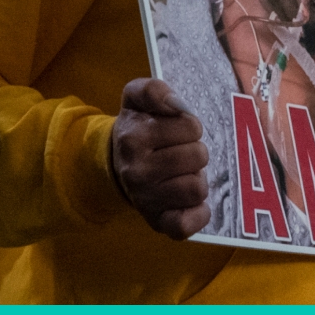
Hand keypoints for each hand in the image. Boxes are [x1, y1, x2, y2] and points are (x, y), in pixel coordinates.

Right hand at [110, 78, 210, 238]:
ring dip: (197, 179)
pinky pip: (187, 224)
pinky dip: (197, 214)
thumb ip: (153, 90)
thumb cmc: (137, 128)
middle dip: (196, 152)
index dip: (189, 126)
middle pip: (198, 157)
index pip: (190, 127)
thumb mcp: (136, 98)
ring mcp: (146, 200)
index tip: (177, 131)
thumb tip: (177, 105)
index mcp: (133, 137)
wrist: (116, 164)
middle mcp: (137, 171)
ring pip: (197, 188)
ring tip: (183, 174)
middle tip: (181, 153)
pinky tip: (190, 202)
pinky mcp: (157, 223)